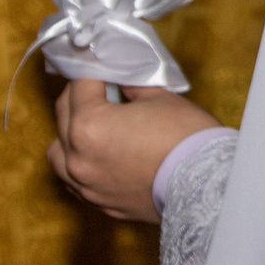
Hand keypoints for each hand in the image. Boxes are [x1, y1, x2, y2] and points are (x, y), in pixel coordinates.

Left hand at [48, 82, 220, 223]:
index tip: (99, 62)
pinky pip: (75, 179)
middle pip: (64, 113)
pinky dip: (81, 163)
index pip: (80, 85)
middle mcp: (77, 157)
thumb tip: (120, 82)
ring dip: (70, 133)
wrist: (206, 186)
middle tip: (103, 87)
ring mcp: (86, 184)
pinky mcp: (99, 202)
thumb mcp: (159, 98)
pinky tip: (100, 155)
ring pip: (59, 152)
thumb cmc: (186, 138)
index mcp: (89, 125)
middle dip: (81, 96)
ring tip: (94, 126)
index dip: (93, 69)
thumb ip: (131, 87)